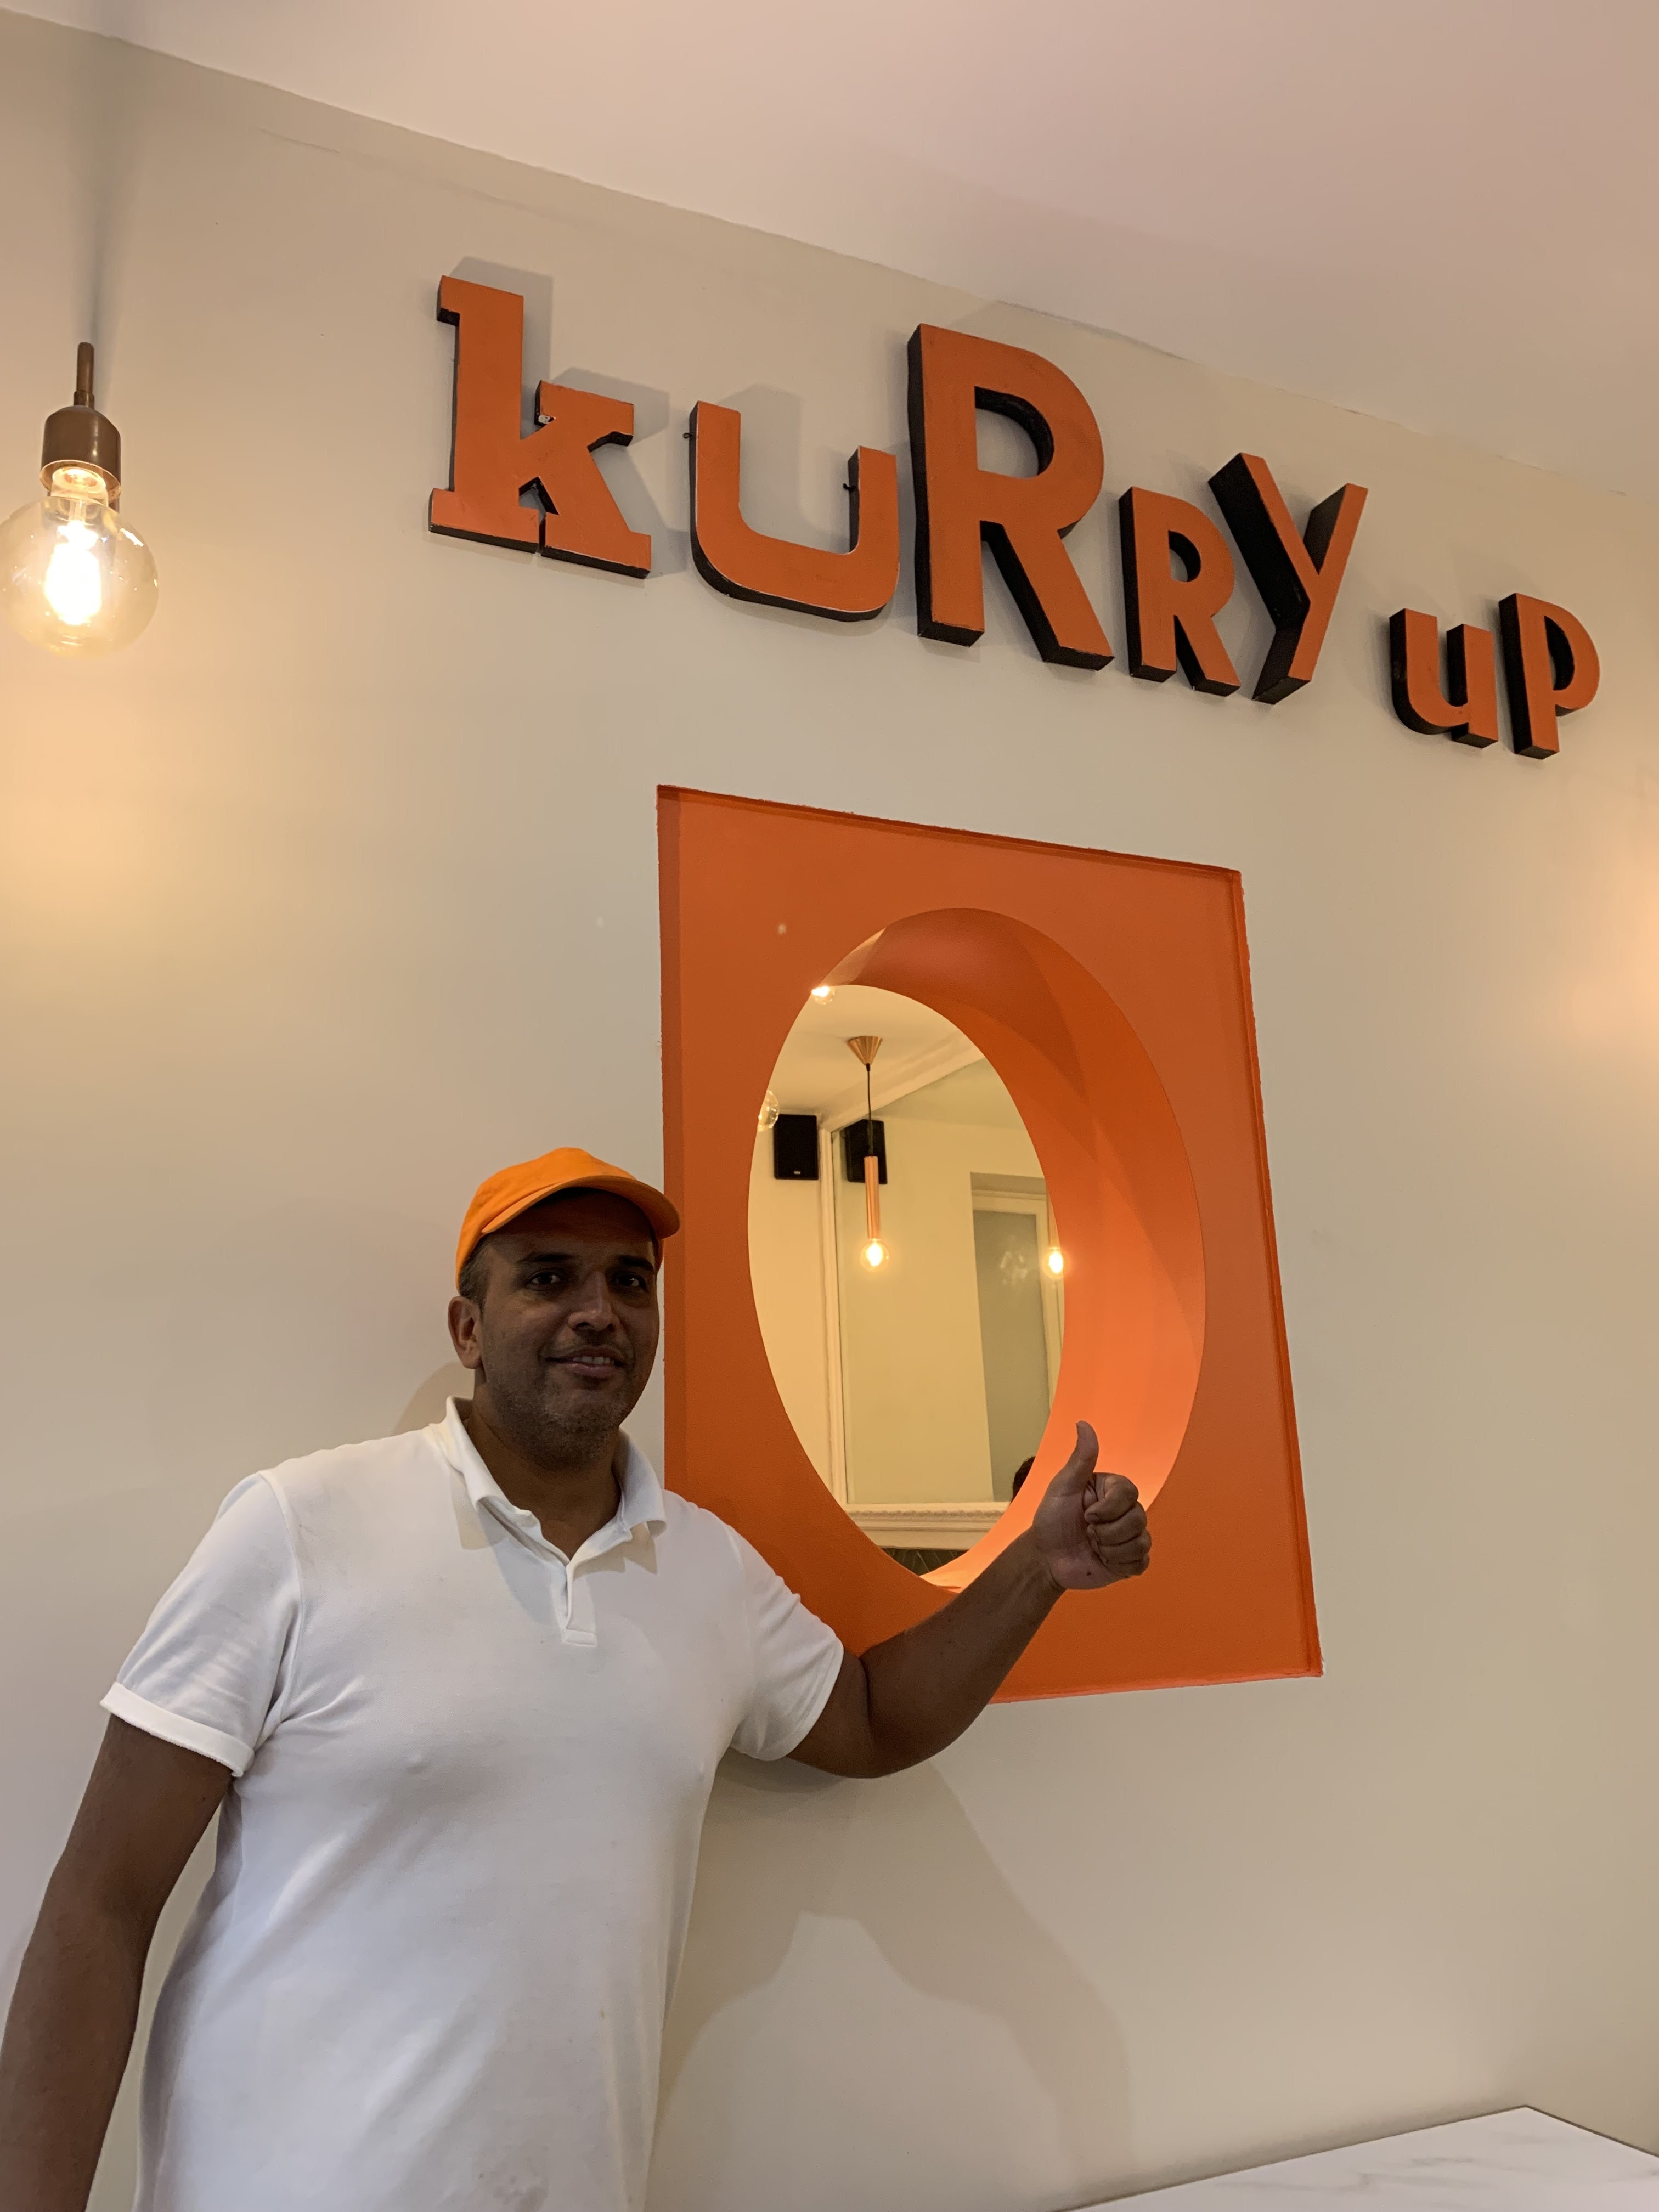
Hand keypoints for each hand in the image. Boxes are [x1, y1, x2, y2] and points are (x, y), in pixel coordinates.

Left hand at [1029, 1422, 1150, 1592]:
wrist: (1046, 1558)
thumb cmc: (1052, 1519)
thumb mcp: (1063, 1487)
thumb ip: (1080, 1458)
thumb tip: (1083, 1423)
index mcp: (1112, 1490)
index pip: (1130, 1492)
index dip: (1109, 1508)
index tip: (1087, 1515)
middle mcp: (1125, 1511)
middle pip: (1138, 1518)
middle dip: (1106, 1531)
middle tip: (1087, 1532)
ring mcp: (1130, 1536)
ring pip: (1141, 1542)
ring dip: (1111, 1549)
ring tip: (1093, 1546)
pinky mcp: (1130, 1560)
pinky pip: (1141, 1562)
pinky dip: (1119, 1564)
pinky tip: (1102, 1560)